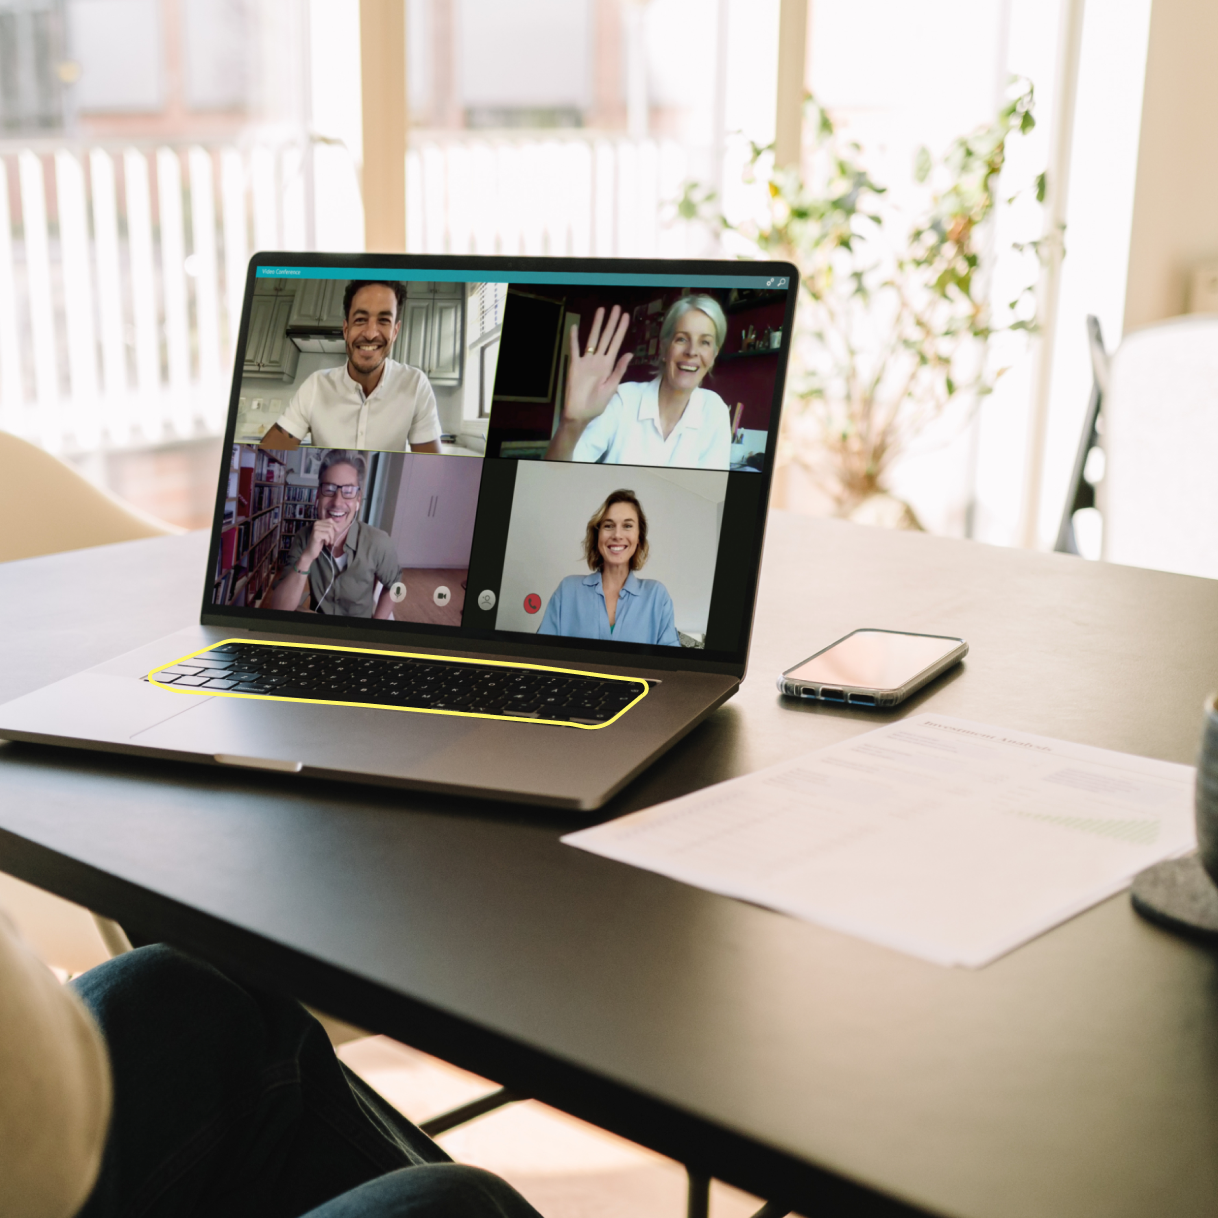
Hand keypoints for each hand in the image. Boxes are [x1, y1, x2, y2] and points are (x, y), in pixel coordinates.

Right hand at [303, 517, 338, 563]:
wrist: (312, 550)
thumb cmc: (320, 542)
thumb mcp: (325, 533)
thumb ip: (330, 528)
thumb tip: (338, 527)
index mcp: (318, 522)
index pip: (330, 520)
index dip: (335, 525)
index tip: (337, 531)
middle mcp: (316, 524)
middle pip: (330, 526)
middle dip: (333, 534)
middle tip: (330, 540)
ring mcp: (315, 528)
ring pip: (329, 530)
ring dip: (331, 538)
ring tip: (328, 542)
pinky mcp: (316, 534)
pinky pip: (326, 535)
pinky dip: (328, 540)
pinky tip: (325, 543)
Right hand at [563, 306, 631, 423]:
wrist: (580, 414)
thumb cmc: (596, 404)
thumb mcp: (611, 387)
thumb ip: (619, 370)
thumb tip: (629, 354)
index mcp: (608, 365)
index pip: (616, 343)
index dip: (621, 330)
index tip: (626, 317)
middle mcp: (598, 360)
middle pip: (606, 337)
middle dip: (611, 322)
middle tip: (616, 308)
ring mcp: (586, 361)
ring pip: (592, 339)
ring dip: (596, 325)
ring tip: (601, 310)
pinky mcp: (574, 365)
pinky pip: (574, 349)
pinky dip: (574, 339)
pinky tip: (575, 327)